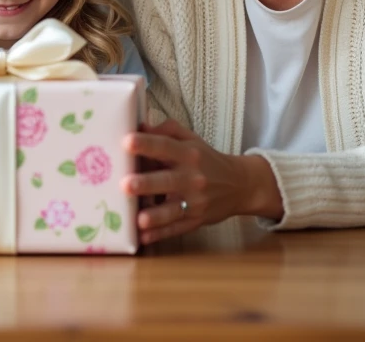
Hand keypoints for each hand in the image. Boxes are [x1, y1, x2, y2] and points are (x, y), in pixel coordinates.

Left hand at [121, 119, 282, 243]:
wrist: (240, 185)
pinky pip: (176, 228)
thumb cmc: (206, 160)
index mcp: (188, 154)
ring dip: (156, 215)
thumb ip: (167, 130)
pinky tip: (143, 238)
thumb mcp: (191, 139)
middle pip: (168, 180)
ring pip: (173, 210)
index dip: (147, 144)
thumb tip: (140, 126)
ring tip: (139, 219)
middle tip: (124, 184)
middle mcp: (191, 178)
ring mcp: (194, 202)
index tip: (127, 141)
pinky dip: (160, 234)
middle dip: (146, 183)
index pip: (166, 146)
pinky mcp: (195, 221)